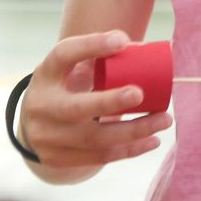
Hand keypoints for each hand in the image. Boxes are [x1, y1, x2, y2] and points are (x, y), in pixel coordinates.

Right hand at [20, 30, 172, 168]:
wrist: (35, 128)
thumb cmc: (66, 88)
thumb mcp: (69, 69)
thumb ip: (98, 57)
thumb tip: (143, 48)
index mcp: (46, 75)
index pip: (63, 55)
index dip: (91, 45)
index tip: (122, 41)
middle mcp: (41, 106)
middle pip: (77, 107)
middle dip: (111, 101)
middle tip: (140, 93)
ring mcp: (47, 137)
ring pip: (95, 138)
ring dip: (135, 130)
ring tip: (165, 120)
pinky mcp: (59, 159)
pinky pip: (100, 156)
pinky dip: (130, 149)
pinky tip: (153, 140)